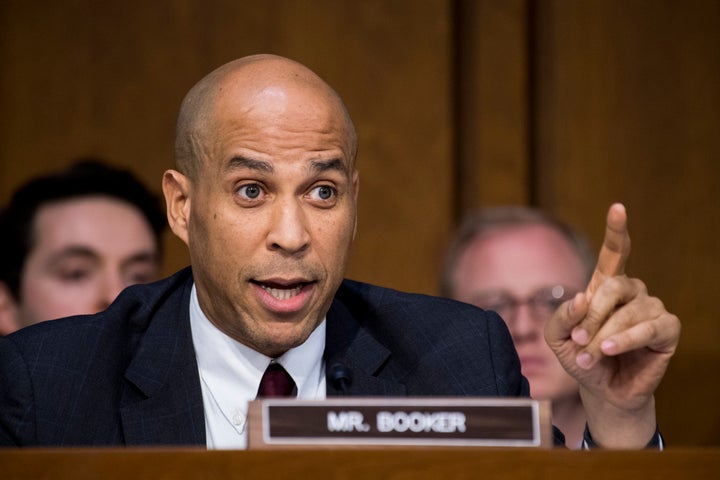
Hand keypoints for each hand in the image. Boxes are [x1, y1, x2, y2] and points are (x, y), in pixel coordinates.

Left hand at [545, 203, 680, 447]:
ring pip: (630, 310)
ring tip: (590, 355)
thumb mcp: (557, 337)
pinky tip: (611, 350)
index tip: (617, 207)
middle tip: (579, 339)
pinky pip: (651, 327)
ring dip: (605, 335)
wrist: (600, 390)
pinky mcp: (667, 330)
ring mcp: (651, 308)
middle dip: (593, 314)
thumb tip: (581, 296)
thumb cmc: (578, 356)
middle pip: (615, 285)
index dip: (616, 230)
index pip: (614, 252)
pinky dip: (627, 339)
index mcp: (605, 286)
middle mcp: (631, 292)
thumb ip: (561, 316)